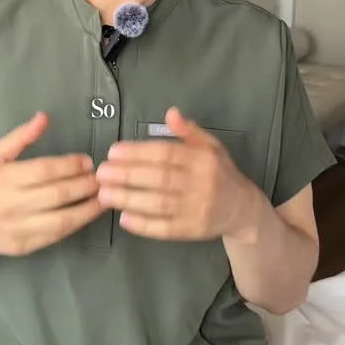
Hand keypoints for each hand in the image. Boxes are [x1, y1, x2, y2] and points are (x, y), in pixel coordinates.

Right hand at [0, 112, 103, 255]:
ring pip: (62, 219)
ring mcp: (17, 228)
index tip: (88, 161)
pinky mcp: (23, 247)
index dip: (71, 165)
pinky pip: (55, 236)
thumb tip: (43, 117)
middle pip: (58, 194)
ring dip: (88, 208)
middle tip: (103, 178)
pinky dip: (75, 225)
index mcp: (4, 178)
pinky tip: (88, 214)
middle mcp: (11, 204)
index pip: (45, 170)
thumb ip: (19, 137)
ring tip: (104, 197)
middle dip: (86, 185)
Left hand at [95, 107, 257, 240]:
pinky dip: (143, 225)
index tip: (113, 152)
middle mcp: (202, 184)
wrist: (243, 209)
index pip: (166, 153)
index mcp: (204, 159)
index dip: (138, 152)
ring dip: (129, 199)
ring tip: (104, 194)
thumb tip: (171, 112)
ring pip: (159, 204)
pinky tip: (124, 219)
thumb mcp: (210, 146)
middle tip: (101, 173)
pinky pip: (165, 229)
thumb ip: (188, 131)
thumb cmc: (220, 173)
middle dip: (126, 175)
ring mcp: (198, 209)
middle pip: (159, 178)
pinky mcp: (193, 231)